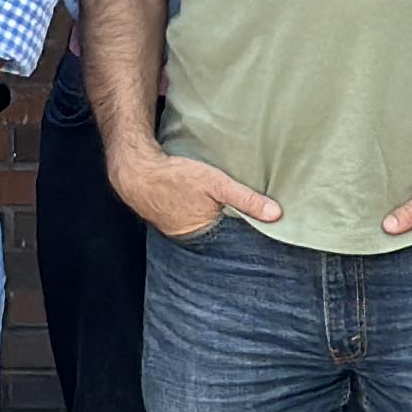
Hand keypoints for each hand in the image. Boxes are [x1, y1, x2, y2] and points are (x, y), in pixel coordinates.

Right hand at [110, 140, 280, 242]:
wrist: (135, 170)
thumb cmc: (175, 176)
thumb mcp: (216, 183)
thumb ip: (246, 199)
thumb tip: (276, 214)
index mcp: (203, 233)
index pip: (231, 240)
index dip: (243, 234)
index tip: (257, 233)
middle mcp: (188, 237)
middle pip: (216, 237)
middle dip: (227, 230)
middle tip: (239, 221)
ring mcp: (174, 230)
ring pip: (200, 230)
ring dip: (208, 223)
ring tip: (215, 212)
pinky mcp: (164, 220)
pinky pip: (185, 222)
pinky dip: (192, 217)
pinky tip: (194, 206)